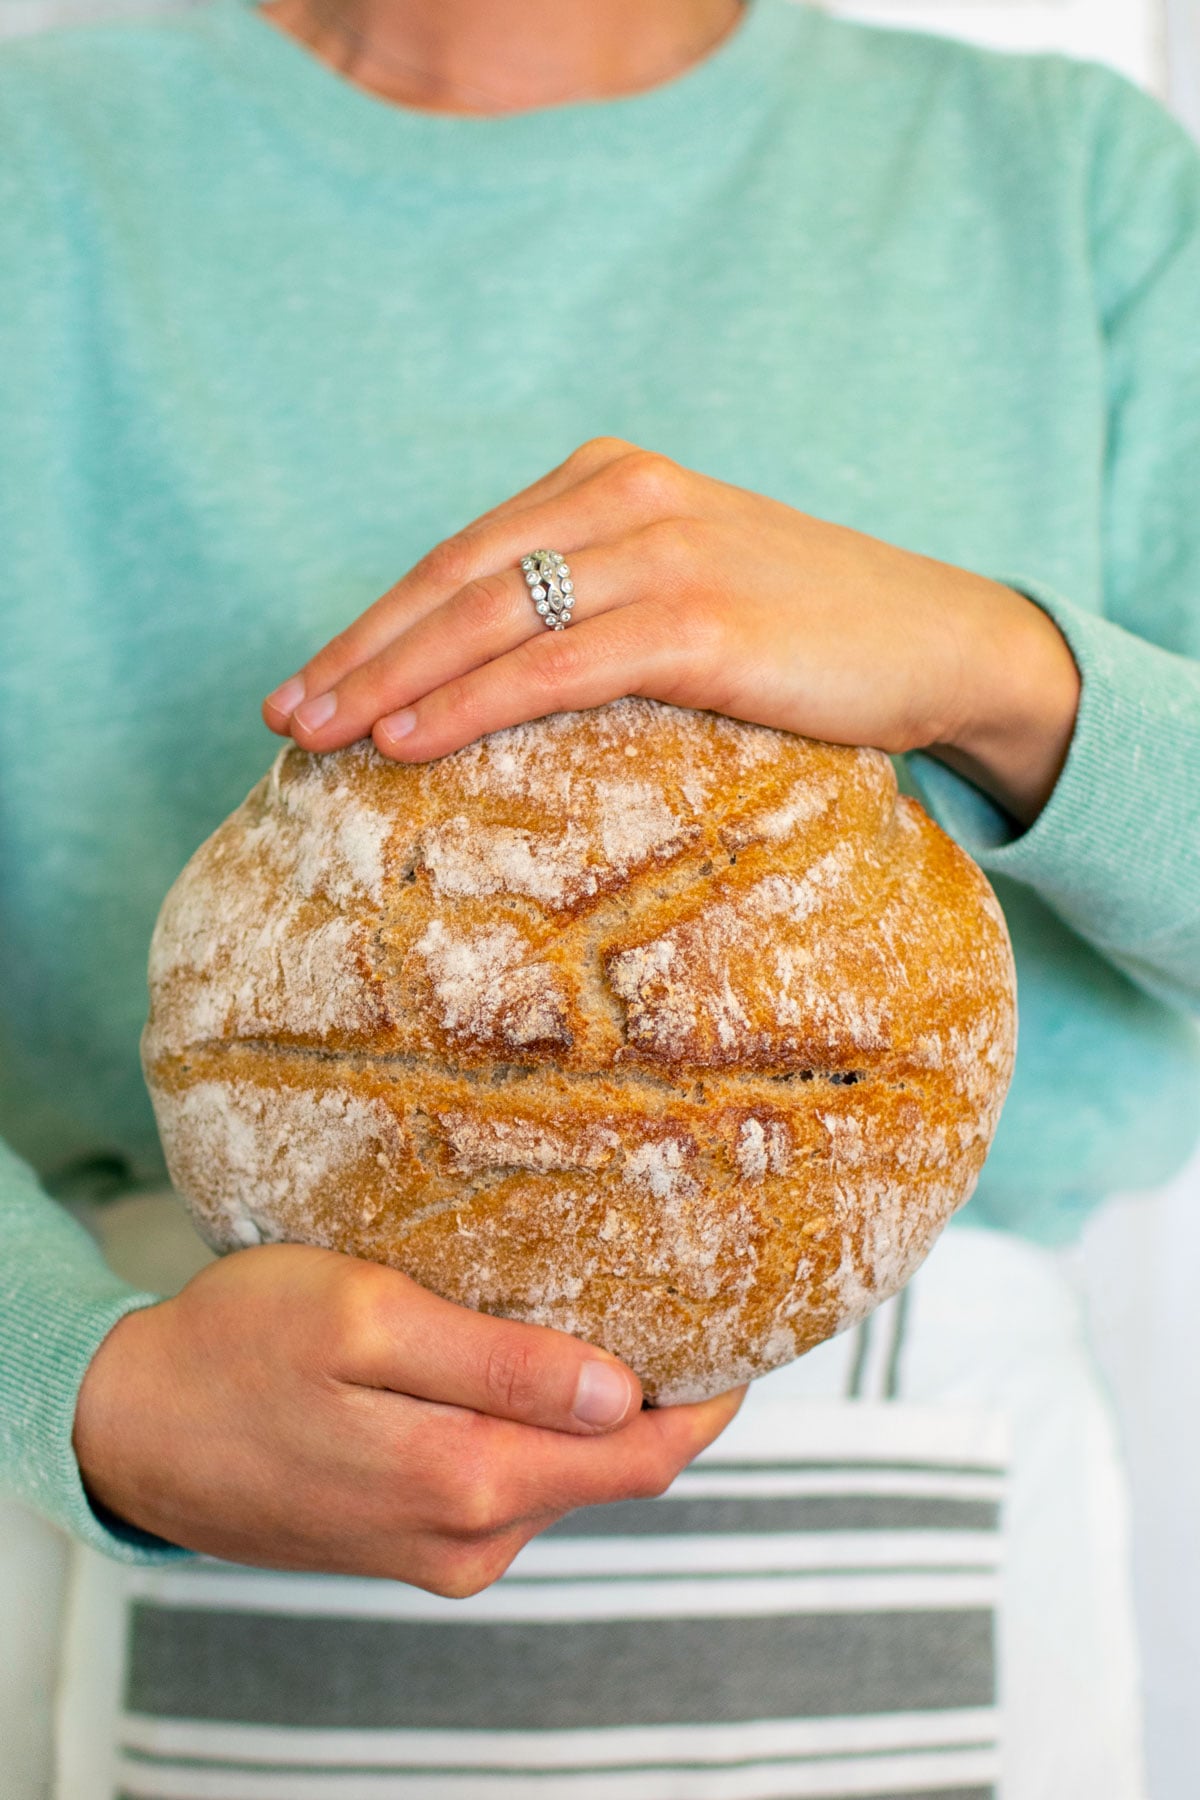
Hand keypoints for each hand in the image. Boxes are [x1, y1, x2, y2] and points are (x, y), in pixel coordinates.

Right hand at [73, 1245, 743, 1591]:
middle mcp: (471, 1537)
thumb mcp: (365, 1321)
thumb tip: (624, 1391)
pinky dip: (540, 1433)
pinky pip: (509, 1487)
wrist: (131, 1429)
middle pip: (614, 1470)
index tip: (745, 1325)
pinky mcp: (410, 1540)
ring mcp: (440, 1549)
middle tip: (689, 1303)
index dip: (711, 1396)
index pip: (646, 1455)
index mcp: (469, 1480)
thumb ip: (498, 1363)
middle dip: (664, 1398)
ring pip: (562, 1478)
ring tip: (609, 1320)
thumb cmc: (239, 1347)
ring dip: (599, 1414)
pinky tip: (524, 1371)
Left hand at [264, 437, 1079, 823]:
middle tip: (282, 714)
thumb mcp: (684, 584)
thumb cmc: (807, 629)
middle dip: (357, 652)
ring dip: (388, 681)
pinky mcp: (699, 620)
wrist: (942, 638)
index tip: (310, 681)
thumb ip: (594, 599)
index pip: (461, 555)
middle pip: (453, 579)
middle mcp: (624, 496)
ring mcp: (663, 552)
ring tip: (318, 736)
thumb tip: (489, 677)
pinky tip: (407, 738)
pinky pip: (553, 667)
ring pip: (488, 619)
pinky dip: (469, 703)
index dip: (374, 621)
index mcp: (609, 479)